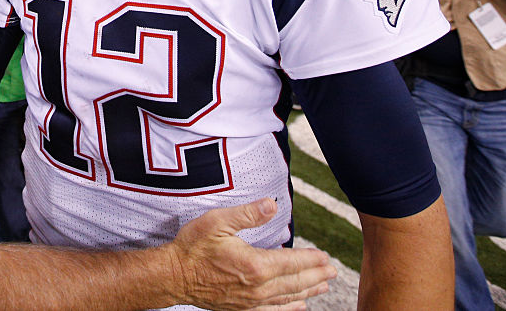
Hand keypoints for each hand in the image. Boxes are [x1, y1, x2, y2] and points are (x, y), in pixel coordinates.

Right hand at [169, 199, 335, 309]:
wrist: (173, 275)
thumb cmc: (193, 247)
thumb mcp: (218, 221)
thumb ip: (248, 214)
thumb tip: (272, 204)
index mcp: (255, 265)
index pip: (292, 262)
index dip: (311, 259)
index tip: (325, 256)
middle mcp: (257, 287)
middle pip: (295, 282)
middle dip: (316, 276)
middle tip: (332, 271)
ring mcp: (250, 302)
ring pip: (287, 298)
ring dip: (308, 292)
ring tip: (322, 287)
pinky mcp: (242, 309)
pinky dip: (289, 309)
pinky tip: (298, 306)